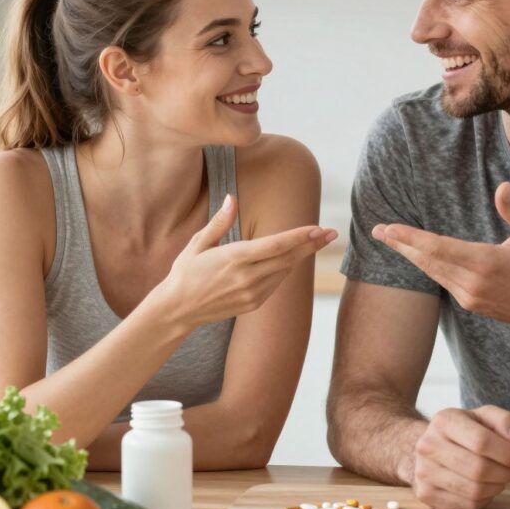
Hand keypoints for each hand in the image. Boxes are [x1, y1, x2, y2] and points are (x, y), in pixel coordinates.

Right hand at [159, 194, 335, 328]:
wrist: (177, 309)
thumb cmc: (185, 272)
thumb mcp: (198, 243)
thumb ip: (219, 222)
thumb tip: (232, 198)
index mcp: (234, 258)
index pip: (276, 245)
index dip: (300, 236)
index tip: (319, 228)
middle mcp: (247, 277)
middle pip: (288, 258)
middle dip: (312, 245)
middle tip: (332, 233)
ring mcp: (251, 293)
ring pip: (285, 271)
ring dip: (302, 256)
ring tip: (318, 241)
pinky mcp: (253, 304)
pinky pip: (276, 284)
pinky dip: (286, 269)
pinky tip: (293, 259)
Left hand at [373, 182, 509, 331]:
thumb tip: (502, 187)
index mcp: (486, 263)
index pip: (438, 248)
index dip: (410, 238)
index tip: (388, 229)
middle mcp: (472, 283)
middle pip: (427, 260)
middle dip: (401, 245)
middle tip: (377, 231)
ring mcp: (469, 296)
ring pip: (432, 272)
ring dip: (410, 255)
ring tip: (390, 240)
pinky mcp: (470, 303)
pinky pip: (442, 280)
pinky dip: (428, 266)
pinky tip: (418, 256)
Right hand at [412, 405, 509, 508]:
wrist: (430, 446)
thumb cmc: (464, 431)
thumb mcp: (484, 416)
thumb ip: (505, 421)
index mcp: (444, 421)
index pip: (482, 442)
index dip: (508, 453)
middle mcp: (428, 445)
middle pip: (478, 469)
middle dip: (505, 473)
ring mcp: (424, 472)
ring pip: (474, 491)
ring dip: (497, 487)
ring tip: (502, 477)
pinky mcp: (426, 494)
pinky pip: (467, 505)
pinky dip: (485, 499)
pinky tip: (486, 487)